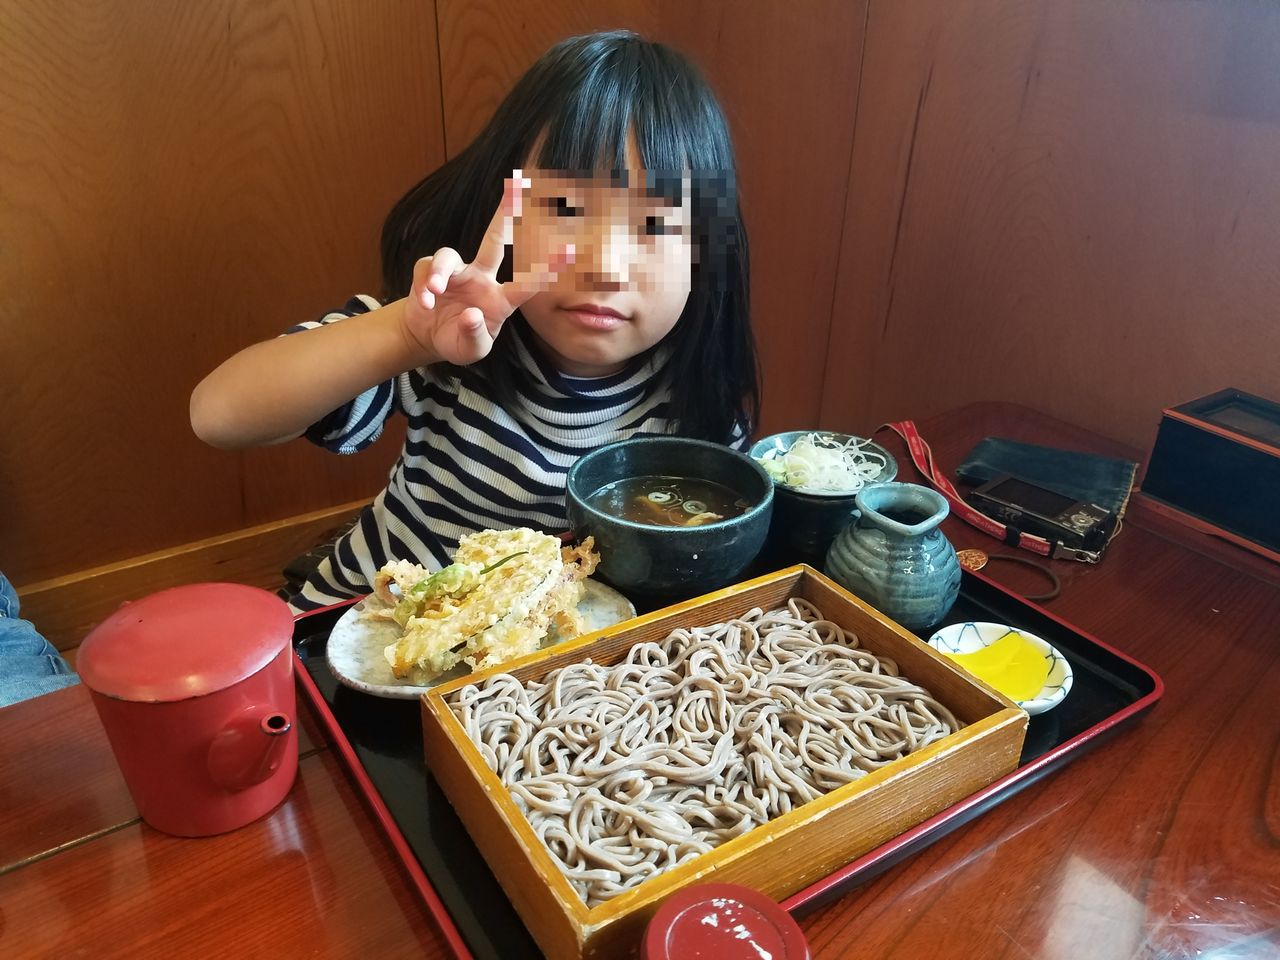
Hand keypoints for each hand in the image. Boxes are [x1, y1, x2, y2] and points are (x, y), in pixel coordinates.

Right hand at [401, 172, 572, 364]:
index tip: (570, 250)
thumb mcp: (471, 351)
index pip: (526, 283)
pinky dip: (422, 286)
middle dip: (503, 214)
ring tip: (434, 292)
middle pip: (492, 241)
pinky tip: (425, 303)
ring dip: (440, 273)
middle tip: (516, 187)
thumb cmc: (458, 340)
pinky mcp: (428, 271)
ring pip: (448, 257)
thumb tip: (471, 315)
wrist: (427, 338)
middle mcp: (480, 278)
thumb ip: (475, 337)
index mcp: (500, 299)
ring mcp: (455, 273)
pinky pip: (425, 270)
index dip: (546, 269)